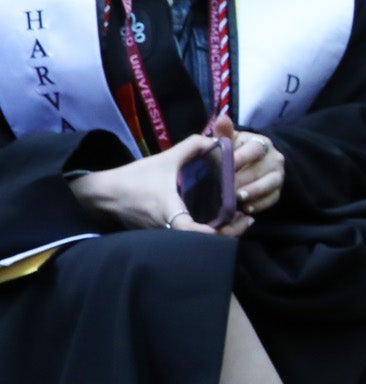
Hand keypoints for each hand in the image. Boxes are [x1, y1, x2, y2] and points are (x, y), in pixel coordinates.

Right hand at [64, 132, 248, 235]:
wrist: (102, 195)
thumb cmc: (133, 178)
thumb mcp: (164, 159)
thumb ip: (190, 147)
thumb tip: (215, 140)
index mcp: (167, 210)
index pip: (188, 229)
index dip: (207, 233)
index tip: (225, 225)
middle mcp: (167, 228)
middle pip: (202, 241)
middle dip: (227, 233)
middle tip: (246, 218)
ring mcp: (164, 236)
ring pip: (197, 243)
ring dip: (221, 234)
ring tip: (240, 218)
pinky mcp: (162, 238)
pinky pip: (189, 241)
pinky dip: (206, 234)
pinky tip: (220, 221)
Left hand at [210, 116, 284, 216]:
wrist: (250, 165)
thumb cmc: (235, 151)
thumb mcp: (229, 140)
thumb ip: (224, 133)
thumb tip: (222, 118)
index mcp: (261, 143)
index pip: (253, 150)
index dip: (239, 159)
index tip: (225, 167)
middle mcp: (275, 158)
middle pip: (260, 170)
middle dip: (242, 180)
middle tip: (226, 188)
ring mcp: (278, 175)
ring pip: (269, 185)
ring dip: (253, 193)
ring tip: (237, 199)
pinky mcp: (278, 191)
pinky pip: (272, 199)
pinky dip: (259, 205)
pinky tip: (246, 209)